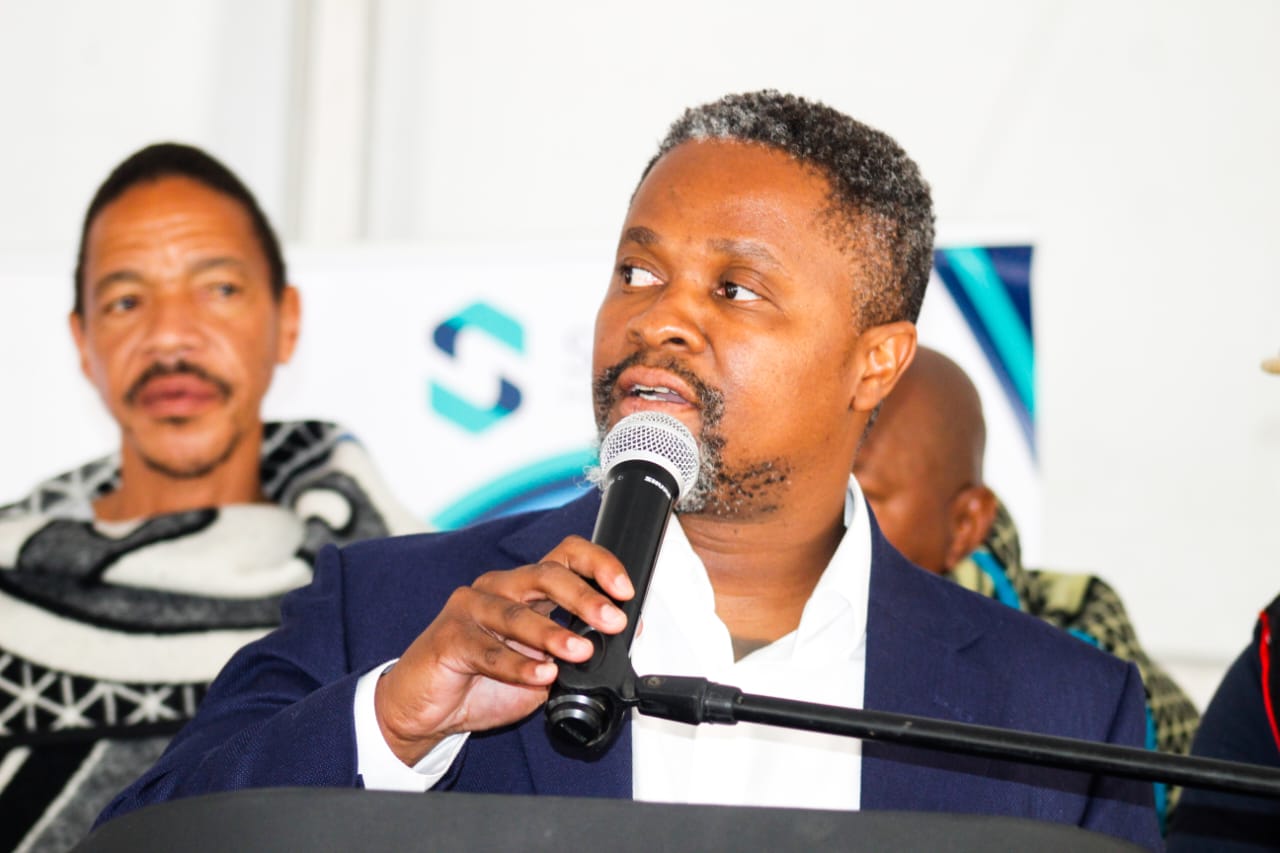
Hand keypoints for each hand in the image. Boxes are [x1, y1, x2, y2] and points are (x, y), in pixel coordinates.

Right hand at [373, 535, 633, 765]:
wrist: (425, 710)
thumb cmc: (481, 682)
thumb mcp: (542, 667)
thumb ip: (575, 650)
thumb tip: (626, 635)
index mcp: (524, 588)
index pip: (565, 556)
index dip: (597, 564)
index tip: (624, 589)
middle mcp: (498, 589)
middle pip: (545, 576)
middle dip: (583, 598)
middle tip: (611, 621)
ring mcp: (470, 610)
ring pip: (517, 613)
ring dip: (553, 633)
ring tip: (580, 652)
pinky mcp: (449, 638)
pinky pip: (488, 650)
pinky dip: (518, 665)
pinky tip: (540, 675)